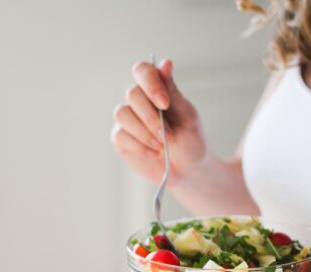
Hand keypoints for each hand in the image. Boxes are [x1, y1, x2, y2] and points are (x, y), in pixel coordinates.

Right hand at [111, 58, 206, 184]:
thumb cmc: (190, 140)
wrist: (187, 170)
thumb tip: (165, 63)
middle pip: (132, 94)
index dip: (151, 84)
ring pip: (122, 114)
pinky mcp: (121, 138)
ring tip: (162, 146)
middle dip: (150, 117)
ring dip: (144, 132)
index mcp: (157, 89)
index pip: (143, 71)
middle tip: (167, 135)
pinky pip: (121, 135)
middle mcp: (139, 101)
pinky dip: (139, 145)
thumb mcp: (187, 115)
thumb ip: (173, 92)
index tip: (165, 104)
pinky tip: (153, 153)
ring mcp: (128, 119)